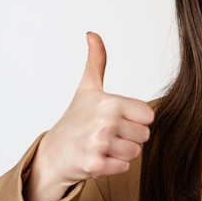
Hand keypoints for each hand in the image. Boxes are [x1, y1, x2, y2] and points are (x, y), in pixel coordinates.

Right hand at [24, 32, 154, 200]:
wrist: (52, 153)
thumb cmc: (75, 119)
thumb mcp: (88, 88)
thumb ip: (96, 61)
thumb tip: (92, 34)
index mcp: (110, 102)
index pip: (149, 116)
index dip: (135, 120)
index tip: (117, 119)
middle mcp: (106, 121)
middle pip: (144, 135)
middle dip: (129, 137)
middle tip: (108, 134)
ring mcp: (99, 144)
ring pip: (136, 152)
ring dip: (122, 152)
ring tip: (103, 146)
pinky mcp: (95, 165)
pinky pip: (124, 167)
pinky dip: (114, 166)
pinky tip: (98, 158)